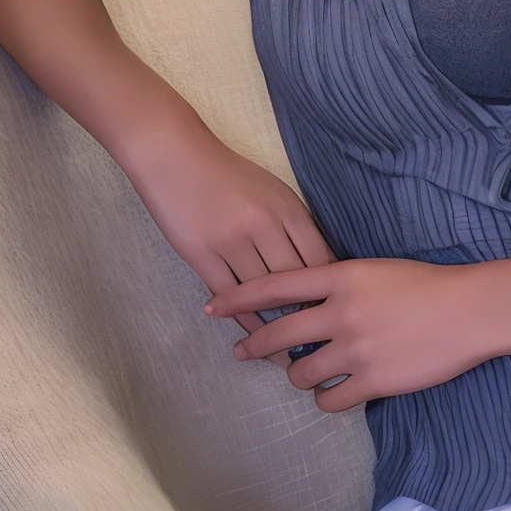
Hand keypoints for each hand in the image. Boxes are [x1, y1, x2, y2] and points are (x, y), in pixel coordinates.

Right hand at [123, 122, 337, 343]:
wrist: (176, 157)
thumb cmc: (229, 174)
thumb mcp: (272, 191)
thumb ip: (294, 225)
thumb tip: (317, 266)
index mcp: (287, 208)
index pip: (320, 259)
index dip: (329, 292)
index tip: (335, 317)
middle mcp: (264, 226)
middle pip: (295, 281)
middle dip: (308, 315)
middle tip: (318, 346)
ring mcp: (232, 242)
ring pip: (263, 295)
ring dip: (276, 326)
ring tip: (287, 353)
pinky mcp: (202, 255)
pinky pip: (231, 296)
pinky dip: (245, 320)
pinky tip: (253, 335)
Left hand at [202, 258, 485, 410]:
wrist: (466, 310)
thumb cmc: (425, 284)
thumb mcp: (375, 270)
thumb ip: (339, 284)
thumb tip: (308, 302)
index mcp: (340, 276)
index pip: (275, 285)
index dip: (239, 297)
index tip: (212, 305)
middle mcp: (340, 312)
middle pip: (278, 333)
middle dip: (253, 345)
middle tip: (241, 351)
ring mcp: (354, 349)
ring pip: (300, 372)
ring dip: (299, 374)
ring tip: (307, 371)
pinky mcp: (372, 381)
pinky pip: (330, 399)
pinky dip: (328, 397)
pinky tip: (336, 391)